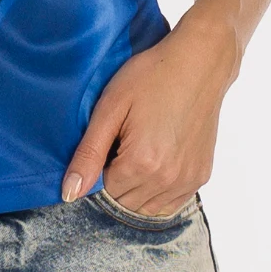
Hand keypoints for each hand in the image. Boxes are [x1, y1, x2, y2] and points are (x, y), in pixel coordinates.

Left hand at [62, 9, 240, 217]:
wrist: (199, 64)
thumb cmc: (150, 77)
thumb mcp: (110, 108)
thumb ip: (88, 154)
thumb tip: (69, 193)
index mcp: (141, 163)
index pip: (104, 191)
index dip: (96, 169)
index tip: (104, 143)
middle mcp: (167, 180)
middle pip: (124, 202)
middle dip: (113, 181)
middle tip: (119, 143)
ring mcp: (188, 181)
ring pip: (146, 208)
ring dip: (134, 189)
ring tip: (135, 150)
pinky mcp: (201, 176)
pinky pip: (170, 203)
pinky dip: (155, 192)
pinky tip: (153, 162)